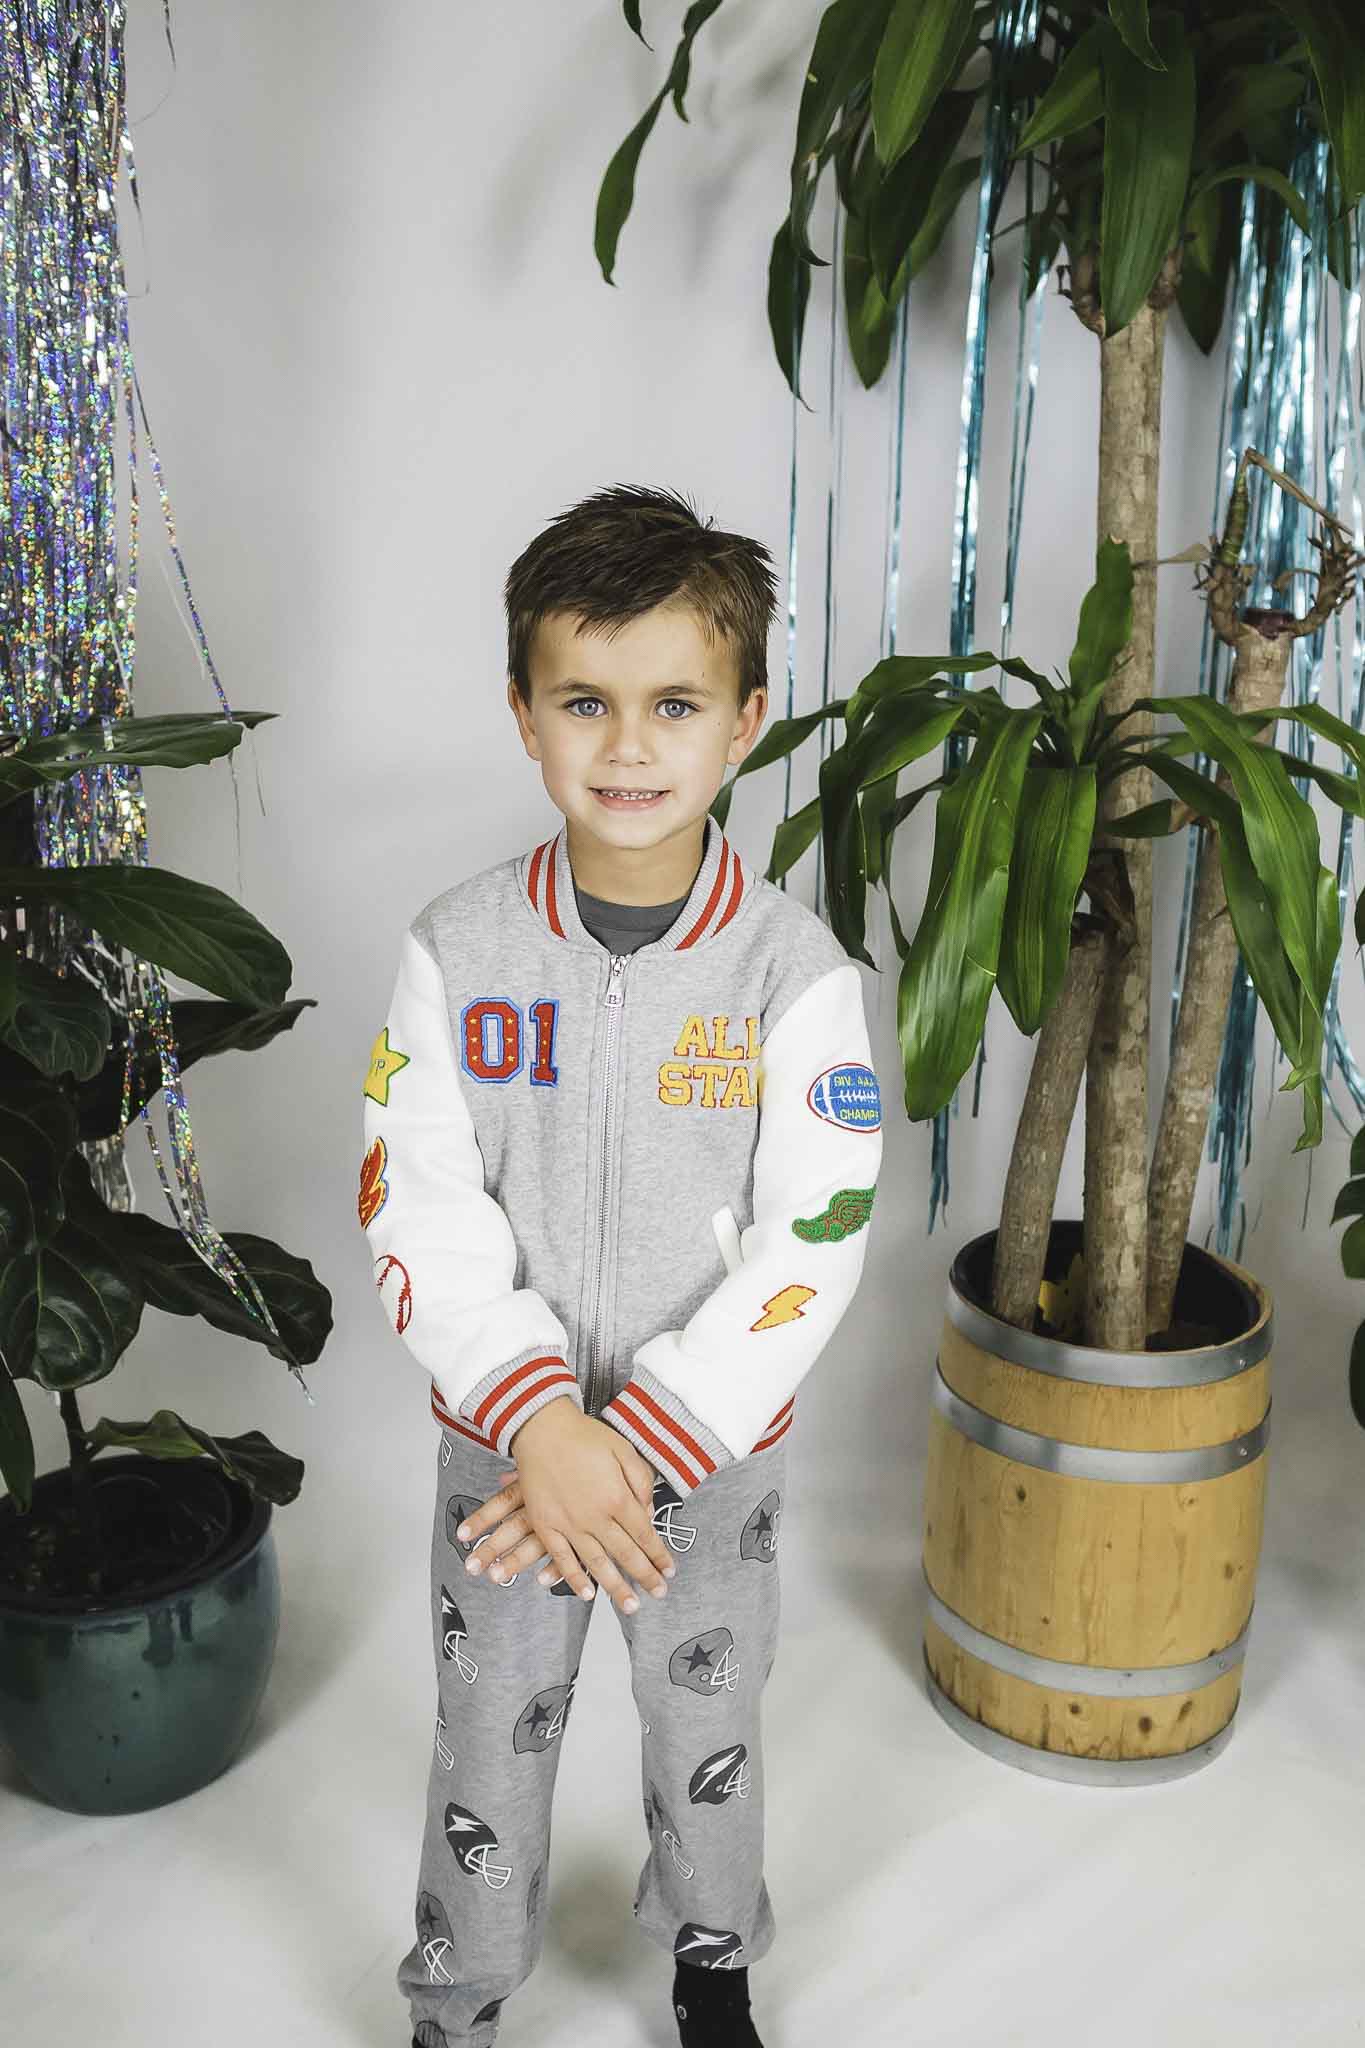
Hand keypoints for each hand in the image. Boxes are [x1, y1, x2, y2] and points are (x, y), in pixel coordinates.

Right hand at [454, 1396, 677, 1615]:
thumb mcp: (624, 1450)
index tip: (669, 1571)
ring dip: (616, 1587)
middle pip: (626, 1554)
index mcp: (618, 1497)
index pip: (645, 1535)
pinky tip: (588, 1593)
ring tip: (630, 1606)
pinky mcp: (547, 1525)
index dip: (659, 1555)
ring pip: (597, 1564)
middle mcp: (596, 1516)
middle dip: (645, 1577)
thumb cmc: (584, 1436)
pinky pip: (563, 1559)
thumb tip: (648, 1511)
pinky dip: (575, 1579)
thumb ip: (641, 1482)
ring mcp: (570, 1524)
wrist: (542, 1428)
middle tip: (658, 1594)